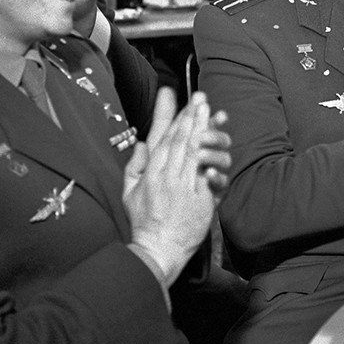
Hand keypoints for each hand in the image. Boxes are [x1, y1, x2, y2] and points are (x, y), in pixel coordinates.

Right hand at [123, 89, 231, 286]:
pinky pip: (202, 172)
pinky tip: (214, 140)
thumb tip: (140, 144)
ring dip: (200, 128)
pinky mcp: (196, 198)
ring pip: (191, 150)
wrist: (157, 250)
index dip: (167, 114)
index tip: (171, 94)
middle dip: (189, 115)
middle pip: (178, 139)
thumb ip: (134, 167)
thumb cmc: (144, 223)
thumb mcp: (129, 194)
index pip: (160, 137)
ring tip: (208, 109)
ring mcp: (180, 186)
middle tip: (199, 96)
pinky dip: (208, 155)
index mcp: (149, 173)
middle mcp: (164, 175)